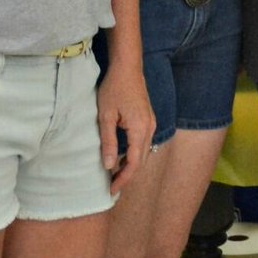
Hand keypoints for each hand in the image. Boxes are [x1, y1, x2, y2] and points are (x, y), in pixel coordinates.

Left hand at [97, 53, 155, 196]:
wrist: (128, 67)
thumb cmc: (114, 89)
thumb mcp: (106, 116)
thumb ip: (109, 142)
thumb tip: (109, 166)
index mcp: (140, 130)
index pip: (134, 163)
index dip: (123, 179)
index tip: (111, 191)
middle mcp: (150, 128)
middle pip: (141, 160)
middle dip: (127, 176)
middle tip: (111, 187)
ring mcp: (151, 123)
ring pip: (143, 152)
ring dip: (131, 165)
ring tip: (114, 175)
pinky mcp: (148, 119)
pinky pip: (143, 143)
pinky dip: (133, 154)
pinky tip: (121, 156)